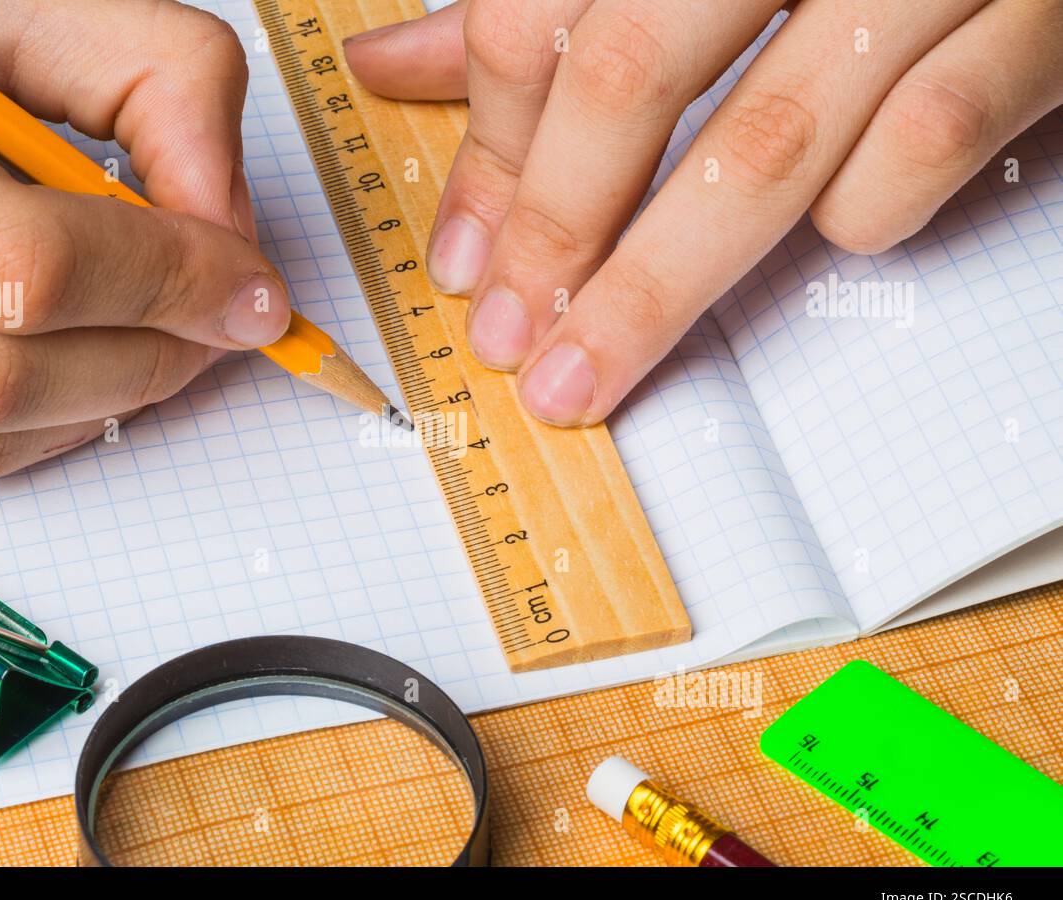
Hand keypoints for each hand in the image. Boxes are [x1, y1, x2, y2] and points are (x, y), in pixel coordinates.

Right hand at [0, 0, 284, 482]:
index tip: (247, 283)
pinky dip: (26, 431)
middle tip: (217, 321)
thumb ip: (141, 74)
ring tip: (156, 341)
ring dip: (96, 404)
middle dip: (143, 358)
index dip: (158, 281)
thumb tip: (227, 222)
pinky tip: (73, 369)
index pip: (7, 255)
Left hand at [345, 0, 1062, 424]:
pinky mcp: (1037, 25)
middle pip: (626, 77)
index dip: (490, 159)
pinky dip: (857, 214)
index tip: (463, 262)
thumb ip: (545, 12)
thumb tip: (387, 63)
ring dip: (654, 286)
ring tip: (585, 376)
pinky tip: (824, 237)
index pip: (540, 26)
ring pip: (761, 144)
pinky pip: (919, 148)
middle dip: (552, 230)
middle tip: (507, 339)